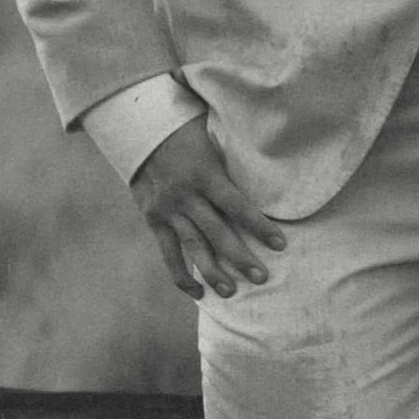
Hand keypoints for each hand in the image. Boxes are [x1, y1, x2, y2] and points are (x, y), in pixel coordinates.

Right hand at [130, 116, 286, 300]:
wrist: (139, 127)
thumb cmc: (186, 126)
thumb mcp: (213, 134)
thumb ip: (234, 153)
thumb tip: (270, 157)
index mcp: (205, 172)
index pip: (237, 205)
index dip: (258, 226)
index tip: (280, 243)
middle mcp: (186, 195)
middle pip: (217, 232)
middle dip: (240, 257)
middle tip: (262, 278)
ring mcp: (167, 209)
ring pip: (193, 247)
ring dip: (213, 272)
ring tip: (231, 292)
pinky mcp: (152, 218)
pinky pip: (167, 252)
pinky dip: (181, 274)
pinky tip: (197, 292)